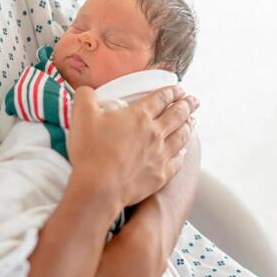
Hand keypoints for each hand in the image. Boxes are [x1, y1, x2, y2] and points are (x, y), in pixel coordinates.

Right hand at [67, 85, 198, 209]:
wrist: (99, 188)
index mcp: (139, 116)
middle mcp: (155, 133)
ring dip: (189, 126)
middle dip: (187, 105)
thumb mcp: (82, 114)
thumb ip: (86, 96)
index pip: (161, 98)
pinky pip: (177, 162)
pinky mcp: (160, 176)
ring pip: (181, 136)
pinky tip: (184, 151)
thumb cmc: (91, 151)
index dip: (171, 91)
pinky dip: (182, 154)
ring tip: (193, 120)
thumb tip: (88, 91)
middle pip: (177, 115)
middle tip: (195, 100)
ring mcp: (160, 155)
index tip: (179, 88)